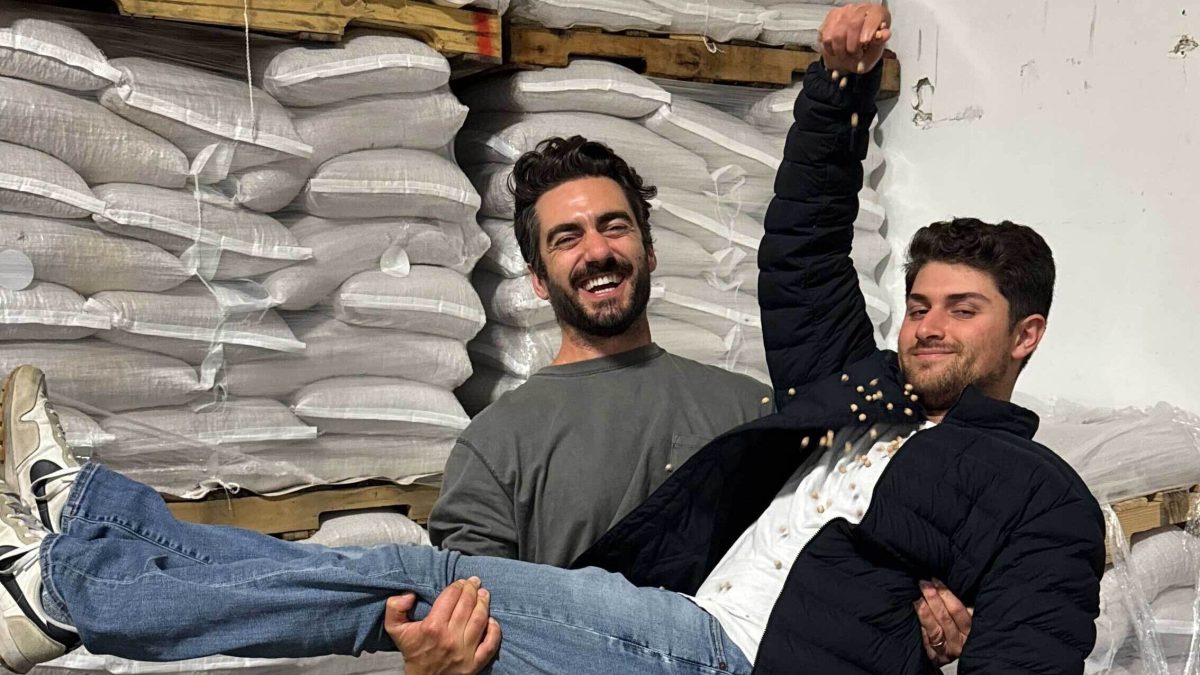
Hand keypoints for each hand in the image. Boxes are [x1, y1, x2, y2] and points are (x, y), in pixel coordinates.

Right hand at [385, 577, 501, 674]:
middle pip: (467, 605)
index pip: (451, 597)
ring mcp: (464, 652)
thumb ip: (394, 607)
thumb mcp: (395, 629)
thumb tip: (409, 594)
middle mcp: (450, 638)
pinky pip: (490, 644)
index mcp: (432, 627)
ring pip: (480, 620)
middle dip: (472, 590)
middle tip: (475, 582)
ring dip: (484, 604)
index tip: (461, 581)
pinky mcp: (474, 664)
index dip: (457, 586)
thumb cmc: (413, 651)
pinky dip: (494, 631)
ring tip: (484, 594)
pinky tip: (493, 620)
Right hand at [817, 3, 891, 77]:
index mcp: (876, 13)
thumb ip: (879, 42)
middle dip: (853, 45)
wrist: (853, 50)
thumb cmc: (868, 49)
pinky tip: (836, 51)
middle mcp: (860, 9)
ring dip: (840, 50)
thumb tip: (884, 35)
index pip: (874, 16)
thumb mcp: (877, 49)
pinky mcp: (831, 18)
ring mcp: (844, 12)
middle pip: (853, 23)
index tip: (865, 42)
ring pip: (838, 32)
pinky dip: (830, 48)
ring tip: (845, 56)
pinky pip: (826, 35)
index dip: (869, 29)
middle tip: (856, 55)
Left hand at [914, 580, 972, 665]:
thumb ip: (963, 602)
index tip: (935, 580)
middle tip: (923, 584)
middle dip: (933, 599)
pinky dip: (921, 630)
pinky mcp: (936, 658)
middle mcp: (961, 642)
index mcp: (972, 629)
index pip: (958, 610)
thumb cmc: (961, 625)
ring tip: (916, 598)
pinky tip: (914, 617)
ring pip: (934, 630)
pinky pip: (927, 643)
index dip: (946, 594)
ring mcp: (948, 651)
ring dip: (924, 612)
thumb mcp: (968, 613)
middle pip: (945, 619)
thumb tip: (945, 581)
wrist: (957, 652)